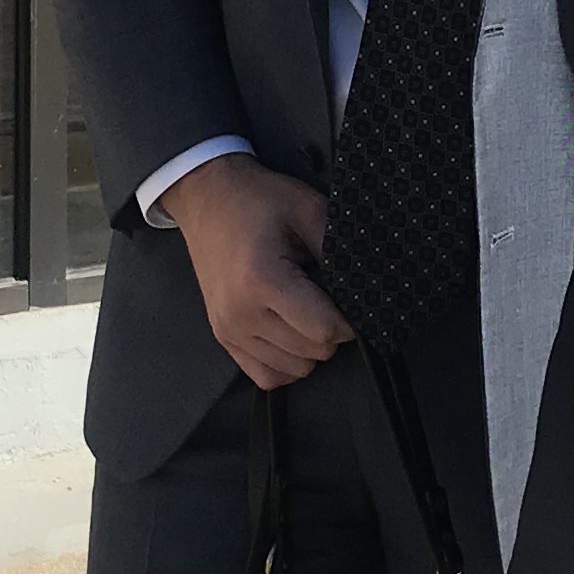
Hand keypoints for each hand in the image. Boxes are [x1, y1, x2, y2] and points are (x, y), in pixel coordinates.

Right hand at [160, 153, 352, 390]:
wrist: (206, 197)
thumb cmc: (257, 199)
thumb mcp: (307, 210)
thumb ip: (338, 250)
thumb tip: (366, 288)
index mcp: (262, 280)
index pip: (324, 330)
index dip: (349, 320)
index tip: (350, 300)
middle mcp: (241, 313)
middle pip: (313, 352)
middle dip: (331, 330)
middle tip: (325, 297)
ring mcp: (228, 329)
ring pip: (295, 369)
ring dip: (310, 347)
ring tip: (304, 310)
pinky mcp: (222, 337)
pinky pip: (267, 376)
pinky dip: (287, 362)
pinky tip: (290, 333)